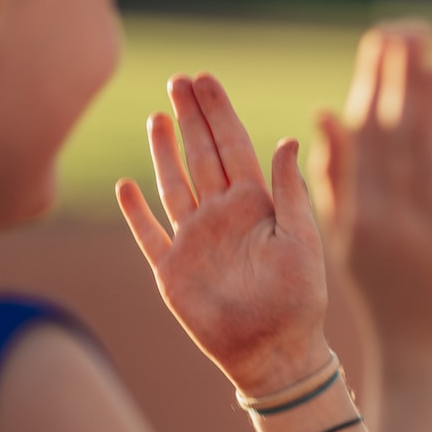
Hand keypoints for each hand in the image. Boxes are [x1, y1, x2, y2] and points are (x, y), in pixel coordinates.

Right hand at [116, 74, 330, 395]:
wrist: (275, 352)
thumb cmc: (299, 300)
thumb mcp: (303, 240)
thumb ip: (290, 191)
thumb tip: (287, 139)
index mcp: (256, 205)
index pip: (234, 147)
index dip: (219, 113)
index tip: (206, 80)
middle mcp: (222, 216)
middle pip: (202, 155)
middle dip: (192, 118)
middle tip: (180, 79)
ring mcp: (194, 240)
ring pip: (174, 185)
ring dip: (165, 152)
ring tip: (159, 116)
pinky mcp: (172, 270)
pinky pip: (149, 234)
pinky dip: (136, 212)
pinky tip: (128, 186)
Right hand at [310, 24, 431, 373]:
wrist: (429, 366)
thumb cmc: (393, 295)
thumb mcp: (351, 241)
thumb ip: (337, 179)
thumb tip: (322, 110)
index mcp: (366, 214)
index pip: (370, 138)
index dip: (377, 84)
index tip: (385, 35)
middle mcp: (398, 225)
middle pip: (402, 144)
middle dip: (405, 85)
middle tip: (413, 31)